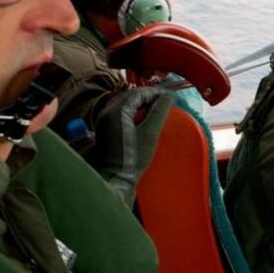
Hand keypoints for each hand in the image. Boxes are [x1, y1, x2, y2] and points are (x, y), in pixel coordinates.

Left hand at [93, 86, 172, 205]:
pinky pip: (121, 114)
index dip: (154, 92)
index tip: (169, 96)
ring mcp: (105, 122)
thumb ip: (158, 113)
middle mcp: (107, 113)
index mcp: (116, 111)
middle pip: (129, 97)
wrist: (114, 179)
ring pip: (125, 104)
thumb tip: (167, 96)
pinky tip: (143, 120)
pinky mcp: (106, 130)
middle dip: (148, 97)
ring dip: (141, 104)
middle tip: (164, 102)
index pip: (138, 93)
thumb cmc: (133, 158)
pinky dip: (134, 112)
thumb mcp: (149, 134)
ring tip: (156, 110)